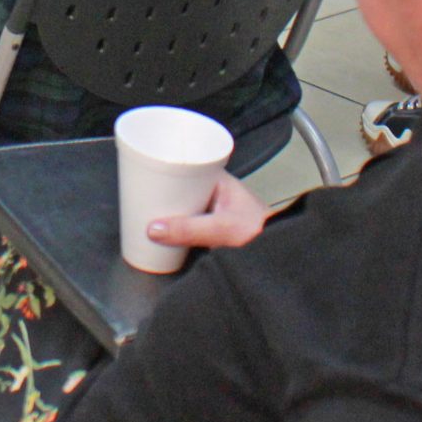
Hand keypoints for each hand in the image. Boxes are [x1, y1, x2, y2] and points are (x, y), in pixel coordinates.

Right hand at [144, 174, 266, 250]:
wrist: (280, 256)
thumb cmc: (264, 234)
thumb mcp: (222, 229)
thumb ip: (189, 230)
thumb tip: (155, 229)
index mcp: (220, 181)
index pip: (187, 164)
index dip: (166, 167)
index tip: (146, 171)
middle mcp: (216, 192)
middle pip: (181, 187)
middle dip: (162, 193)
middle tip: (141, 197)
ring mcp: (215, 210)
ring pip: (184, 205)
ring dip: (169, 211)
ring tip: (147, 214)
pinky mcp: (214, 228)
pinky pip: (189, 222)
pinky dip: (176, 226)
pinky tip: (166, 232)